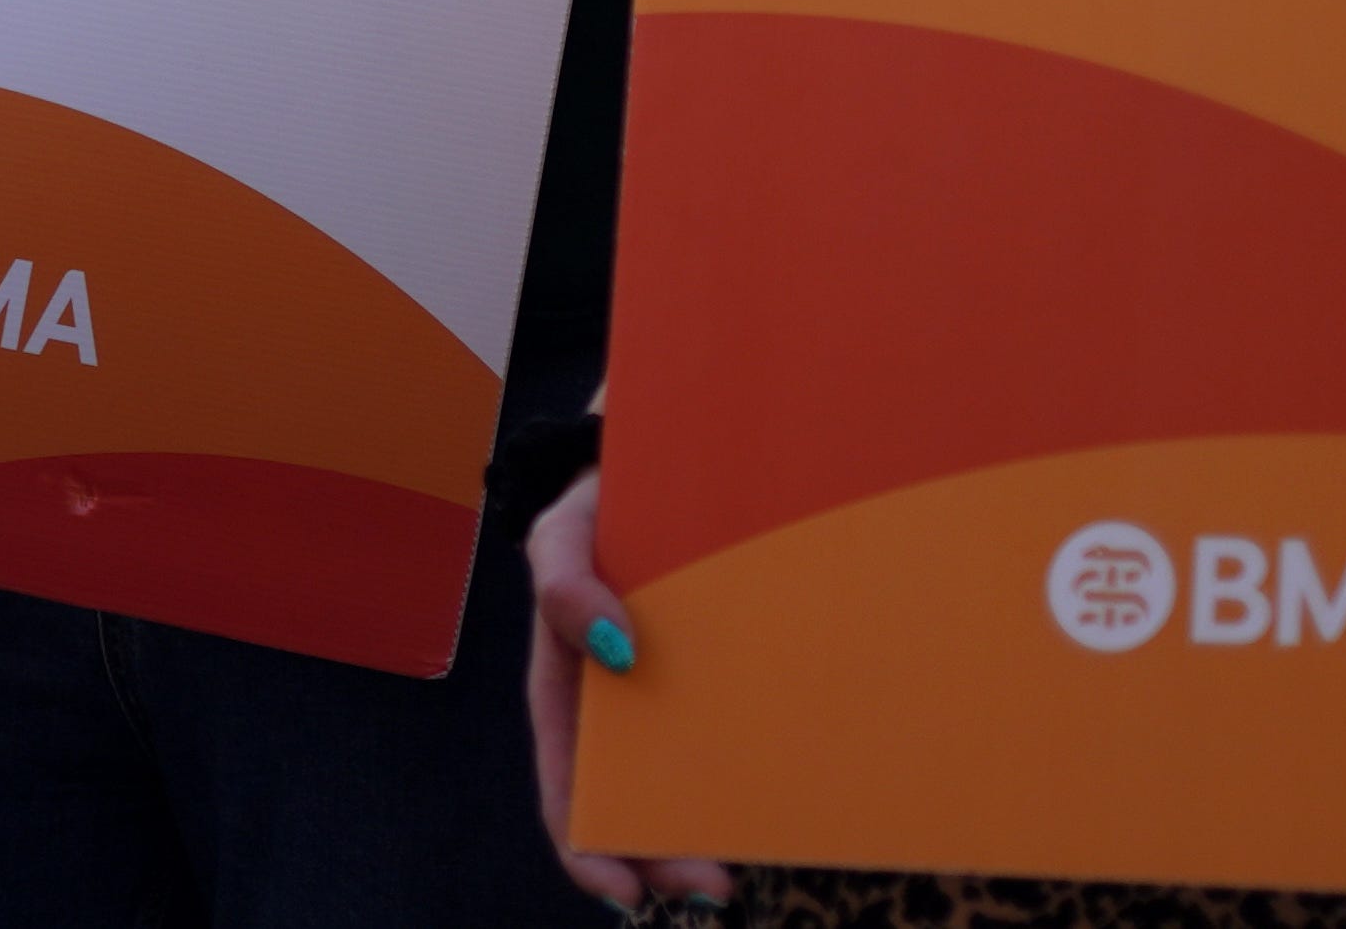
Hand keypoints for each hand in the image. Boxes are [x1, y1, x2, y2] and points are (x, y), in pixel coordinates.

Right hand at [517, 468, 729, 906]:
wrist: (668, 461)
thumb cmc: (601, 501)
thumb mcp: (563, 530)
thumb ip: (563, 579)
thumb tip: (613, 647)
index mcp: (566, 689)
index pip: (566, 789)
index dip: (588, 850)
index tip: (627, 891)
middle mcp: (618, 706)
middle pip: (630, 805)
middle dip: (662, 857)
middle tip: (716, 886)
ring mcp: (674, 696)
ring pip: (686, 782)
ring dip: (709, 830)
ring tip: (750, 863)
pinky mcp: (728, 678)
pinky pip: (736, 735)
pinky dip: (751, 774)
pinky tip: (782, 793)